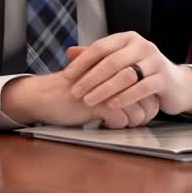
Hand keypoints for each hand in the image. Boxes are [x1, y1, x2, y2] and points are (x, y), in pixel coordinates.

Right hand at [0, 72, 157, 127]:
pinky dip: (115, 125)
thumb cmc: (69, 91)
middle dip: (144, 115)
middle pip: (146, 100)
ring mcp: (106, 89)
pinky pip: (120, 119)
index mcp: (114, 67)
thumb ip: (119, 86)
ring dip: (131, 122)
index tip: (141, 112)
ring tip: (119, 123)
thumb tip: (146, 102)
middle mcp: (113, 75)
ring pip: (136, 112)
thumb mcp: (96, 82)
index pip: (146, 86)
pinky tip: (104, 123)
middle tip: (133, 121)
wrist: (42, 94)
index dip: (148, 102)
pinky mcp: (96, 103)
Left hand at [64, 34, 191, 115]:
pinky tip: (111, 106)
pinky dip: (124, 97)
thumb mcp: (118, 61)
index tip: (67, 75)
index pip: (100, 47)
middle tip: (75, 92)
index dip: (82, 62)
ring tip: (89, 101)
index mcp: (127, 38)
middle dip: (90, 78)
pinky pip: (141, 88)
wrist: (175, 84)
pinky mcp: (164, 78)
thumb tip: (69, 52)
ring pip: (125, 75)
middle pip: (111, 61)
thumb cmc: (141, 72)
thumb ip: (95, 56)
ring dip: (104, 89)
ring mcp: (155, 61)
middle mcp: (142, 45)